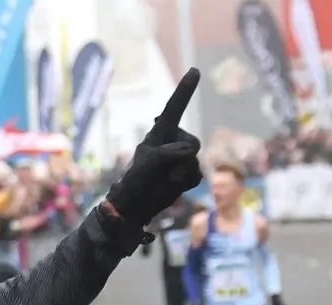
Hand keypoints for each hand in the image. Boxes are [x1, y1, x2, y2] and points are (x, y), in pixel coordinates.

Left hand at [106, 69, 204, 227]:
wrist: (135, 207)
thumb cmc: (136, 181)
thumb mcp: (148, 164)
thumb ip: (167, 154)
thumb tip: (186, 153)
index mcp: (160, 134)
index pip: (174, 108)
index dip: (185, 90)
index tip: (195, 70)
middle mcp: (173, 142)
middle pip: (192, 142)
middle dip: (181, 157)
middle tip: (161, 171)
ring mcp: (181, 158)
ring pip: (195, 161)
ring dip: (179, 174)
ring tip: (161, 181)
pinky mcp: (187, 173)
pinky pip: (196, 175)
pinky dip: (184, 183)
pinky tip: (170, 187)